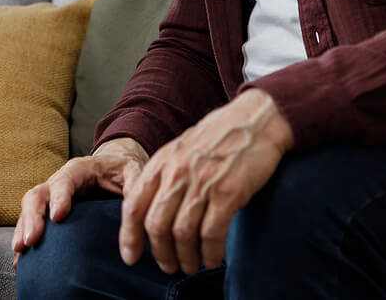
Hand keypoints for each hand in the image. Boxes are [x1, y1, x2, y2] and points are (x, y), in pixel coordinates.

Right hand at [12, 138, 148, 263]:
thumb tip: (136, 222)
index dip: (60, 197)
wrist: (115, 164)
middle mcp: (60, 181)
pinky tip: (22, 258)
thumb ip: (135, 191)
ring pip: (30, 208)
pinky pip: (31, 221)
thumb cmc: (124, 169)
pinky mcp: (50, 210)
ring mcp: (52, 196)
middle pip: (38, 194)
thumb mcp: (135, 174)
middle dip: (32, 217)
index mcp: (80, 169)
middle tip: (31, 239)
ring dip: (24, 229)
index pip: (65, 180)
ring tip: (20, 251)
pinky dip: (25, 237)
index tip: (57, 216)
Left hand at [119, 89, 292, 274]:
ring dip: (185, 258)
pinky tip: (213, 259)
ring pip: (182, 234)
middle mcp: (177, 173)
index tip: (131, 257)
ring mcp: (202, 183)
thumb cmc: (219, 136)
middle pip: (156, 225)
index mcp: (161, 162)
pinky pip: (211, 234)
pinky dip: (210, 253)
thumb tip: (149, 210)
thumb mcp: (181, 149)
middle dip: (160, 253)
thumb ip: (164, 176)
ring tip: (191, 265)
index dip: (129, 236)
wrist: (256, 119)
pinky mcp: (228, 192)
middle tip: (168, 266)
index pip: (134, 206)